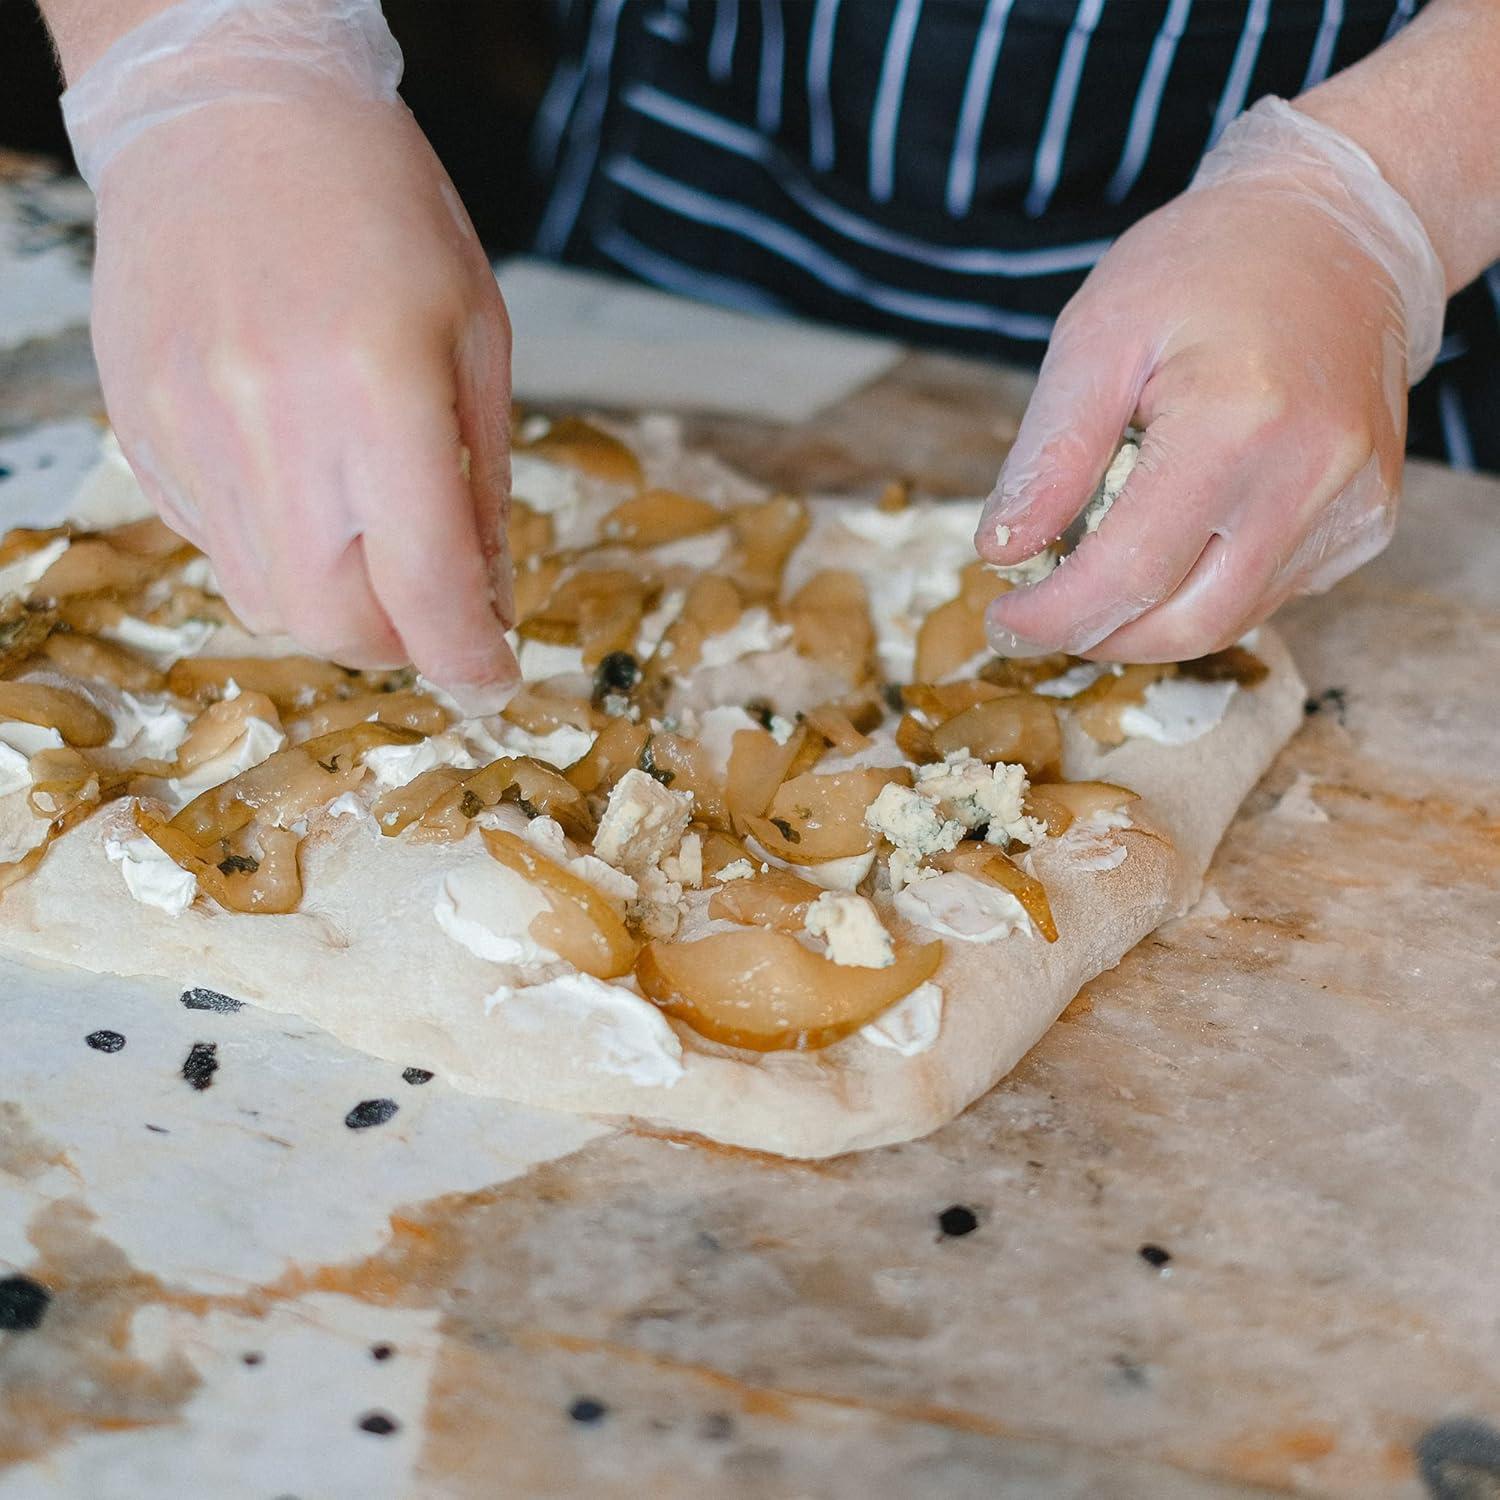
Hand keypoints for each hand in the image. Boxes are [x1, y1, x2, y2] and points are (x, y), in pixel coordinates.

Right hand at [71, 4, 516, 695]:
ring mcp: (189, 428)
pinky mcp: (140, 427)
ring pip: (264, 599)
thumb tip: (486, 598)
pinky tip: (300, 486)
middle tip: (435, 614)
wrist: (229, 110)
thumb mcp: (476, 334)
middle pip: (333, 621)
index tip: (495, 674)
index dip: (469, 655)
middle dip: (397, 644)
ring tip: (369, 541)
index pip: (426, 584)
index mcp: (378, 389)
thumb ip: (481, 480)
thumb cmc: (380, 209)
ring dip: (334, 605)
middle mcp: (271, 422)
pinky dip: (273, 551)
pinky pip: (212, 544)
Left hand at [975, 99, 1444, 662]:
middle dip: (1097, 637)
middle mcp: (1310, 478)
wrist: (1339, 232)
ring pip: (1228, 621)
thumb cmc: (1206, 269)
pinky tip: (1171, 545)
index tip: (1003, 619)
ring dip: (1147, 623)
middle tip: (1037, 619)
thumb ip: (1050, 452)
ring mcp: (1352, 507)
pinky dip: (1202, 593)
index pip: (1129, 574)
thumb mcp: (1098, 337)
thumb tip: (1002, 550)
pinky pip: (1268, 595)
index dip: (1055, 617)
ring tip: (1095, 577)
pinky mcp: (1367, 524)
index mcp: (1236, 425)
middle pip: (1185, 624)